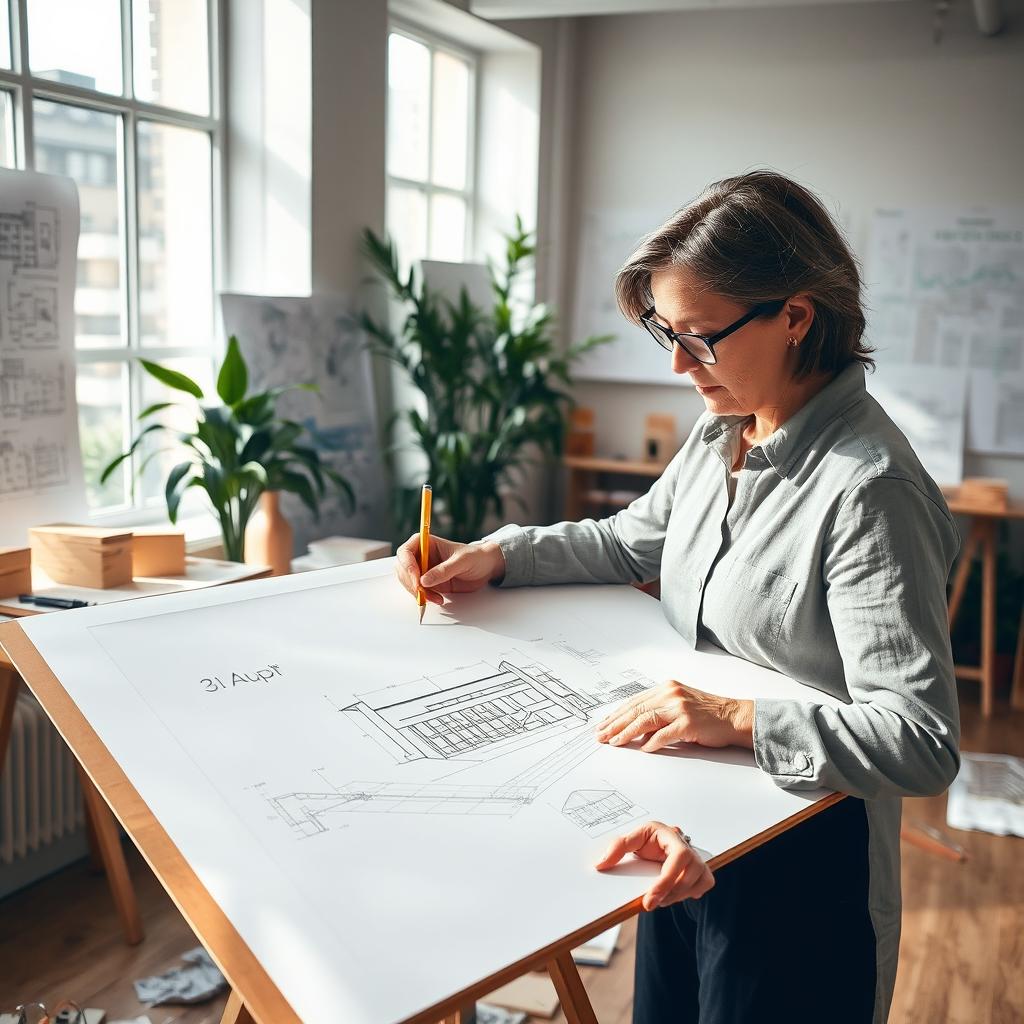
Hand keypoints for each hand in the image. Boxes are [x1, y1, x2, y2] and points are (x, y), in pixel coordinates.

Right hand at [395, 534, 505, 605]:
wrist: (486, 568)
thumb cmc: (475, 557)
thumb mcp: (462, 561)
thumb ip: (444, 570)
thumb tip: (424, 580)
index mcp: (426, 543)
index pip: (406, 552)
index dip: (407, 566)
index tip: (417, 579)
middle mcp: (421, 556)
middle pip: (402, 569)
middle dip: (410, 582)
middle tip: (422, 593)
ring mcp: (424, 570)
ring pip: (408, 582)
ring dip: (417, 592)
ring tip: (435, 598)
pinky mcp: (429, 583)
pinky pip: (418, 592)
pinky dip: (424, 598)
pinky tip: (437, 599)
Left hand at [595, 680, 753, 751]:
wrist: (734, 716)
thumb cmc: (708, 713)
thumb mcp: (680, 705)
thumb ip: (659, 712)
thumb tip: (636, 730)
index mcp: (666, 688)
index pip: (635, 701)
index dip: (617, 714)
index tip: (604, 724)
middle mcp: (670, 694)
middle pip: (636, 710)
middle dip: (615, 724)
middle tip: (601, 735)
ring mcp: (679, 708)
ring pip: (645, 720)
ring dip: (627, 733)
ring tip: (614, 742)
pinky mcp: (688, 723)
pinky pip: (664, 734)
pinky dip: (652, 742)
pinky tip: (642, 749)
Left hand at [595, 820, 713, 909]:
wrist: (656, 843)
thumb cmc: (647, 840)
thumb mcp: (630, 840)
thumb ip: (616, 849)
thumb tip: (600, 864)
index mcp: (670, 835)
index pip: (679, 857)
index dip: (667, 880)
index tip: (650, 899)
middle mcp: (687, 846)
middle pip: (692, 871)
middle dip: (672, 892)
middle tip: (651, 903)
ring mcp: (696, 858)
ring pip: (701, 879)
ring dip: (681, 894)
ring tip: (661, 899)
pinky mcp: (701, 870)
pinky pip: (706, 883)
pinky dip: (694, 892)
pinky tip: (677, 895)